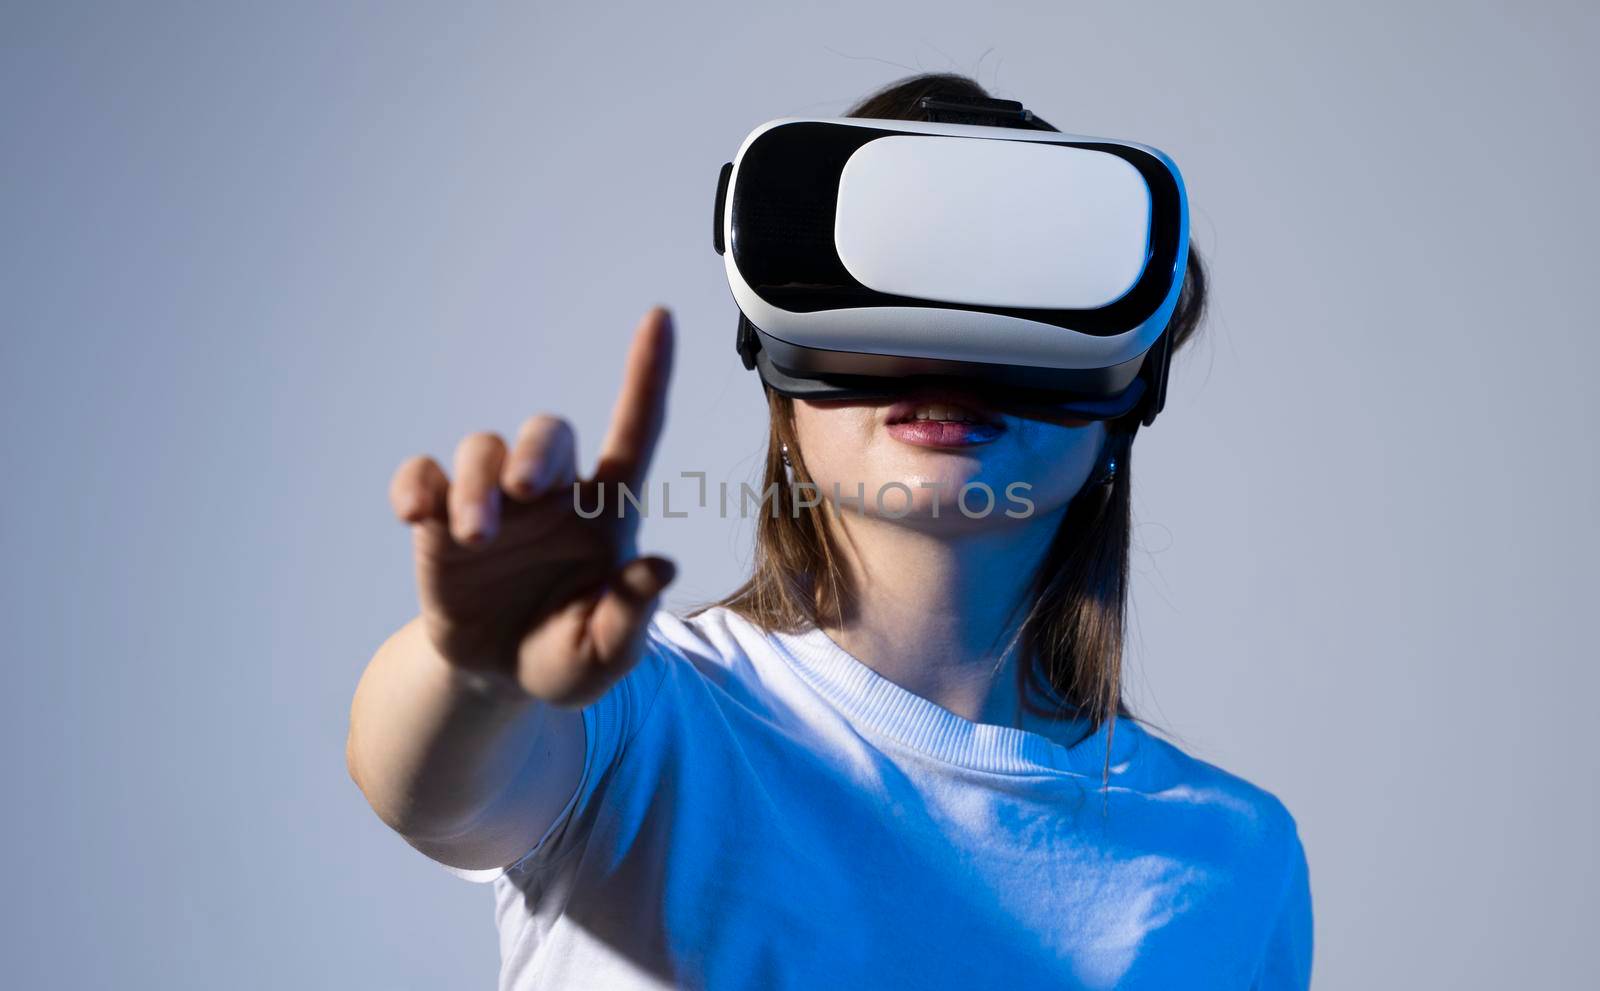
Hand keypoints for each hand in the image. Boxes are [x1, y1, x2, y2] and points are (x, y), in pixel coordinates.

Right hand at [387, 306, 676, 706]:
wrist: (497, 679)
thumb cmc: (565, 656)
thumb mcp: (605, 655)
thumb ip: (631, 616)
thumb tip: (660, 567)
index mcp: (605, 513)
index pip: (635, 432)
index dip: (648, 376)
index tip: (660, 317)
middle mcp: (551, 494)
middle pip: (545, 432)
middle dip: (532, 449)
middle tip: (522, 488)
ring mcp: (493, 502)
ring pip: (482, 448)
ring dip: (474, 484)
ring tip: (471, 535)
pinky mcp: (438, 519)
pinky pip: (421, 475)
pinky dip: (415, 485)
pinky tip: (415, 516)